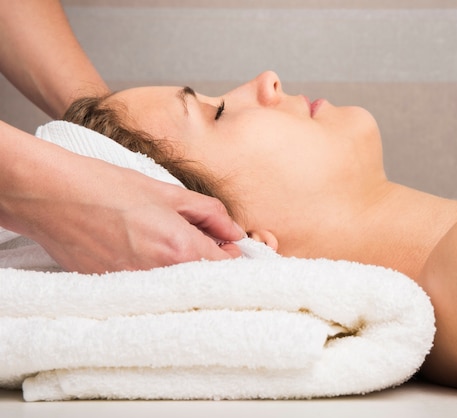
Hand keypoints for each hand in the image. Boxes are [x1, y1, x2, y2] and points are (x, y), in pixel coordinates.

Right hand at [0, 127, 243, 272]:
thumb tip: (234, 232)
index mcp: (179, 249)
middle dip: (210, 265)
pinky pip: (153, 291)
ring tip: (164, 244)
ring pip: (180, 289)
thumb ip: (210, 214)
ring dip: (183, 272)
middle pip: (206, 283)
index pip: (227, 268)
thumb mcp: (169, 193)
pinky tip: (143, 253)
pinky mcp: (117, 293)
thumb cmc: (108, 189)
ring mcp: (138, 289)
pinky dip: (159, 278)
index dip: (231, 254)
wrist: (55, 197)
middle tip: (196, 241)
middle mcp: (162, 276)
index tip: (224, 244)